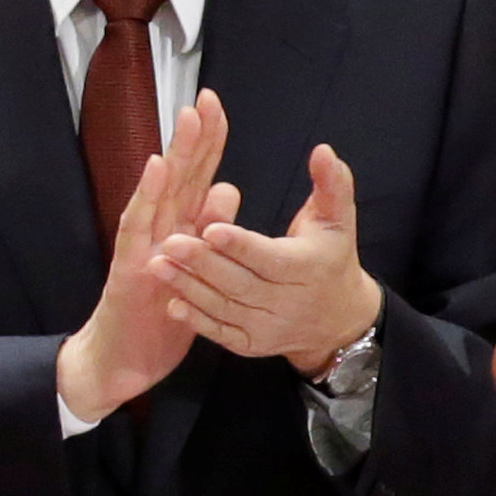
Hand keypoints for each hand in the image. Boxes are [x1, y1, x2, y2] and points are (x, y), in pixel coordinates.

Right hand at [57, 92, 237, 425]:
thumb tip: (228, 188)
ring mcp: (142, 245)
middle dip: (193, 136)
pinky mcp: (131, 266)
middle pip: (180, 175)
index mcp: (177, 230)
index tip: (218, 107)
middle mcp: (158, 230)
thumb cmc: (158, 317)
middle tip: (204, 97)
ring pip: (160, 191)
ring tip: (186, 118)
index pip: (196, 178)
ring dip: (174, 152)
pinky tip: (156, 168)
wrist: (121, 360)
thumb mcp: (196, 272)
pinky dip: (147, 194)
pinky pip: (139, 226)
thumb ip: (209, 230)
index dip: (208, 143)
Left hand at [155, 143, 383, 376]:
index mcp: (308, 268)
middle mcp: (288, 302)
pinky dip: (196, 321)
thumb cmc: (332, 258)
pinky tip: (172, 303)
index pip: (269, 257)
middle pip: (240, 284)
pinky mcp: (252, 344)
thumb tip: (323, 150)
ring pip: (225, 308)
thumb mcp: (338, 219)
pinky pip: (222, 333)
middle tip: (169, 242)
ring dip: (190, 289)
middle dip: (203, 264)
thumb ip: (332, 184)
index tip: (210, 229)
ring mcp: (269, 327)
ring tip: (157, 265)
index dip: (240, 245)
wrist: (338, 319)